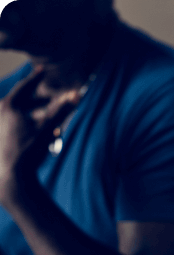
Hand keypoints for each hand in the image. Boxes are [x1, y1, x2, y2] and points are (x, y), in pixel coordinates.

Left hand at [0, 67, 79, 205]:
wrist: (12, 176)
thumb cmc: (29, 150)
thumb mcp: (48, 128)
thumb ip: (62, 110)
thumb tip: (77, 94)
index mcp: (9, 106)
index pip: (25, 87)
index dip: (36, 79)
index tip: (42, 71)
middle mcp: (0, 113)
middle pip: (20, 101)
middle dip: (37, 101)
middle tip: (50, 100)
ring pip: (17, 115)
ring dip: (33, 116)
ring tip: (48, 123)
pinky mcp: (0, 139)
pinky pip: (14, 127)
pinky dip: (26, 127)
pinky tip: (39, 138)